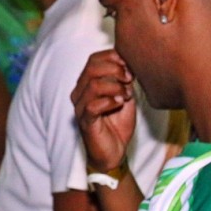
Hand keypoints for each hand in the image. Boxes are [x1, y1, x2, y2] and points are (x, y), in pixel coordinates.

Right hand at [70, 49, 135, 172]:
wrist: (114, 153)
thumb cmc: (118, 124)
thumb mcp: (125, 97)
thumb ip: (125, 81)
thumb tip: (131, 64)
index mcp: (87, 83)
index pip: (94, 59)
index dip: (112, 57)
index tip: (130, 65)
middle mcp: (80, 92)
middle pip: (92, 68)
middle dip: (115, 69)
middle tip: (129, 78)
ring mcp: (80, 106)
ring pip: (93, 84)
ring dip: (115, 87)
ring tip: (127, 95)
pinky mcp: (85, 121)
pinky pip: (93, 105)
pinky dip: (110, 101)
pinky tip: (120, 103)